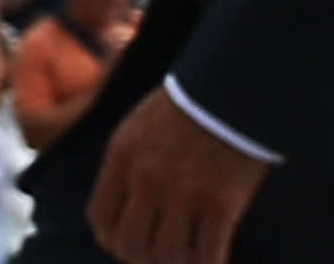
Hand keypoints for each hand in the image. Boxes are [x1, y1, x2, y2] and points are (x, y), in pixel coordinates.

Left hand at [91, 88, 268, 263]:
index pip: (102, 219)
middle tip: (162, 257)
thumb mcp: (139, 128)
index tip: (130, 247)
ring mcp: (184, 192)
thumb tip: (125, 207)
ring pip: (168, 256)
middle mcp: (147, 177)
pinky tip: (216, 258)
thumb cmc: (187, 108)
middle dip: (144, 259)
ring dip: (179, 263)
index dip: (113, 242)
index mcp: (122, 156)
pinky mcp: (221, 203)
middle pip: (130, 245)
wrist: (231, 88)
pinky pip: (209, 255)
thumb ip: (127, 165)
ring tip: (190, 257)